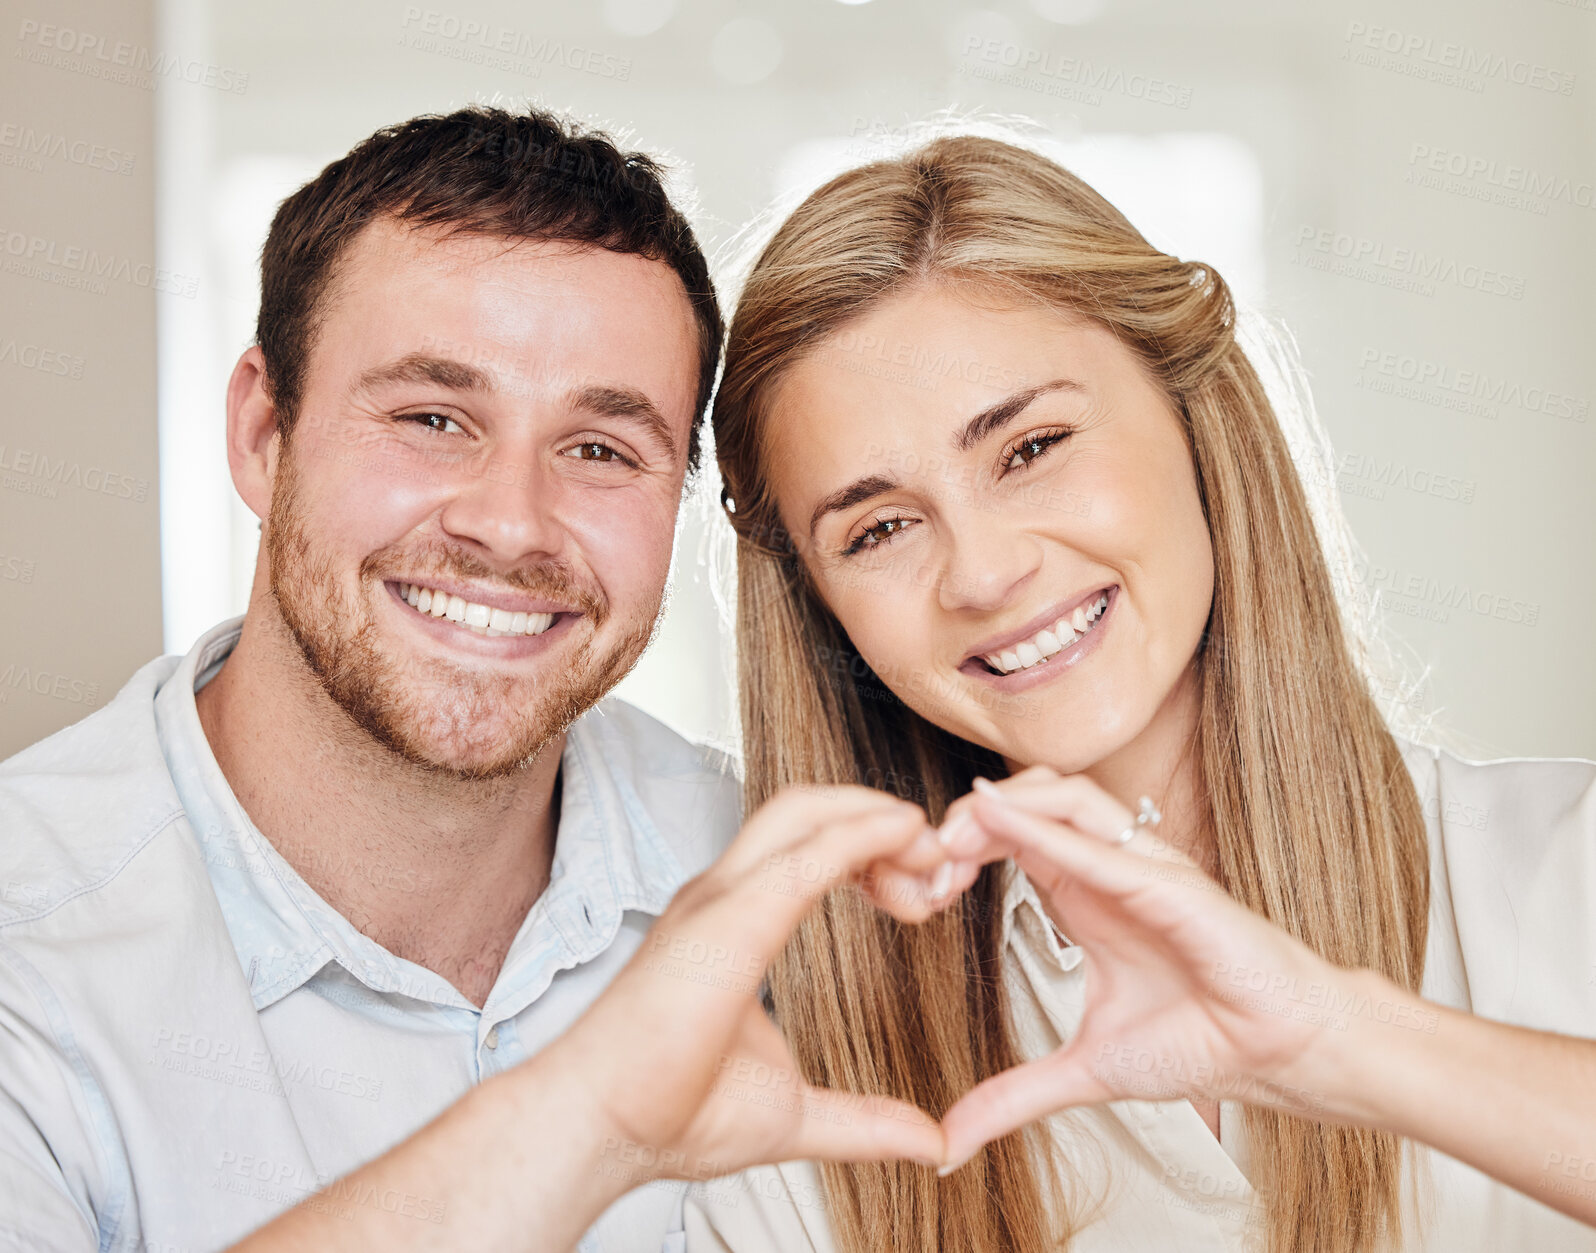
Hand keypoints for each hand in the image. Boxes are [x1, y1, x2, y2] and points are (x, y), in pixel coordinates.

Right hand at [540, 784, 953, 1193]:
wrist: (600, 1129)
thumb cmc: (664, 1114)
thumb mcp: (794, 1113)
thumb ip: (865, 1122)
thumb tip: (932, 1140)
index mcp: (730, 921)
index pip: (808, 846)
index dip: (871, 849)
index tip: (923, 895)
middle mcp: (721, 895)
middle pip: (809, 808)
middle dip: (880, 817)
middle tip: (938, 866)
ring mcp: (718, 900)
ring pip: (806, 811)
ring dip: (878, 818)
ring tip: (930, 853)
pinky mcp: (727, 919)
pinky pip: (809, 854)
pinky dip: (864, 834)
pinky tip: (906, 838)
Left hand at [935, 768, 1361, 1173]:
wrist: (1281, 1056)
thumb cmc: (1205, 1041)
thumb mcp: (1084, 1070)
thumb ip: (1014, 1094)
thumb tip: (951, 1140)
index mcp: (1083, 896)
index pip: (1010, 839)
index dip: (961, 848)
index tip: (918, 885)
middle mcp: (1109, 870)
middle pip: (1029, 800)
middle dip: (968, 817)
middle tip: (922, 857)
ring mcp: (1144, 869)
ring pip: (1067, 796)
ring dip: (1003, 808)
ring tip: (953, 839)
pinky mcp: (1177, 885)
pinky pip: (1104, 845)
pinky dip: (1048, 830)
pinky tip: (1002, 825)